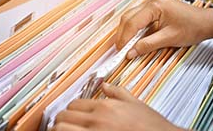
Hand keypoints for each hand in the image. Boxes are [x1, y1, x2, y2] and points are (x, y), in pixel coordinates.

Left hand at [54, 83, 184, 130]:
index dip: (71, 111)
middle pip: (63, 117)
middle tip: (66, 125)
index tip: (73, 115)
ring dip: (60, 130)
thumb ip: (117, 92)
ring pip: (60, 129)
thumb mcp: (136, 104)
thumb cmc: (152, 127)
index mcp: (105, 107)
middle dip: (62, 121)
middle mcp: (97, 120)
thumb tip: (105, 85)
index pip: (74, 104)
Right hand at [116, 0, 212, 58]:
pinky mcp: (154, 9)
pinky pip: (138, 18)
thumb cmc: (193, 27)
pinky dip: (134, 30)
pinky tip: (133, 39)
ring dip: (126, 32)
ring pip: (131, 17)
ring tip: (125, 46)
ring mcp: (153, 4)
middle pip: (128, 17)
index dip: (124, 38)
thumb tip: (131, 52)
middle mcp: (152, 1)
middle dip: (122, 34)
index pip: (132, 22)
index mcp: (155, 5)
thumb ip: (147, 45)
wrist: (207, 22)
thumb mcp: (169, 39)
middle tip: (120, 50)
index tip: (121, 51)